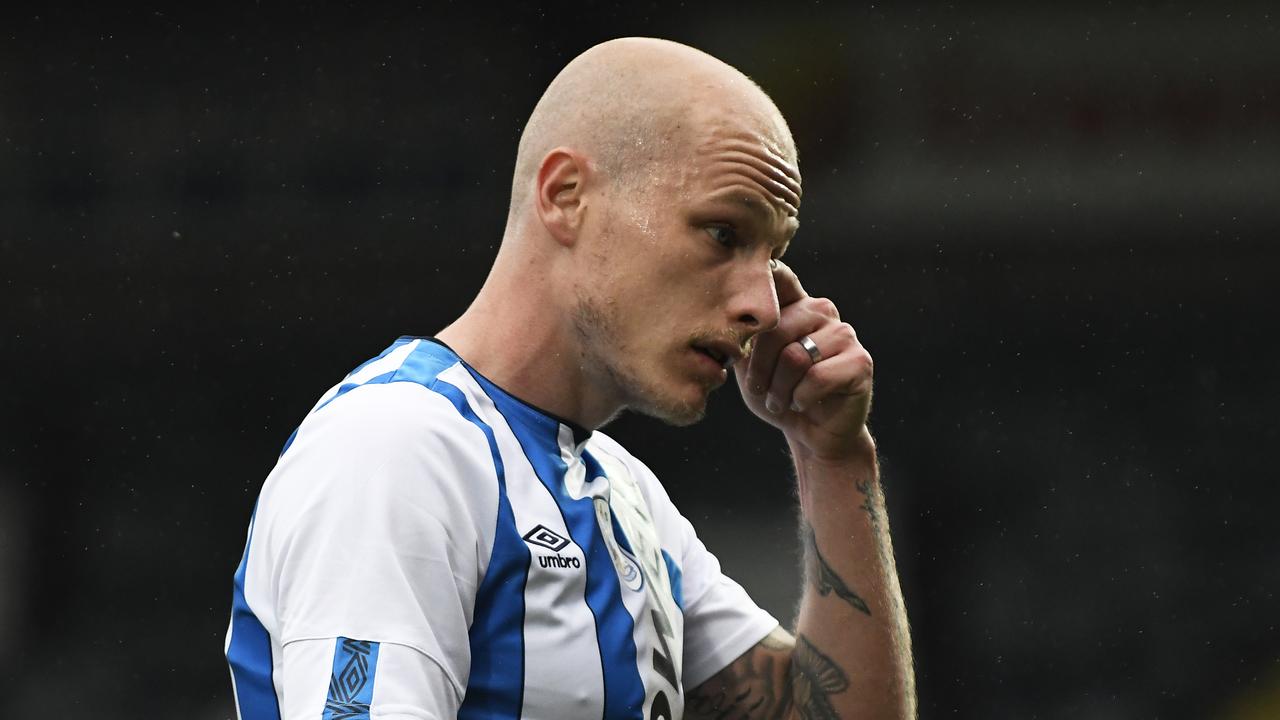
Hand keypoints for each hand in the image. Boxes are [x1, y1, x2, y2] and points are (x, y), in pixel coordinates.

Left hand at [735, 260, 873, 461]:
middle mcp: (822, 311)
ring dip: (779, 389)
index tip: (743, 286)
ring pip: (795, 357)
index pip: (781, 276)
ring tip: (780, 400)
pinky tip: (802, 403)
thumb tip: (718, 317)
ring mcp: (844, 334)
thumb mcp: (748, 365)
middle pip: (776, 329)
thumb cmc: (778, 394)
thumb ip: (739, 338)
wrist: (811, 433)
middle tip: (760, 390)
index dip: (763, 280)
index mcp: (795, 305)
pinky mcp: (859, 362)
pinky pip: (817, 377)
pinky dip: (801, 398)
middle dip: (760, 369)